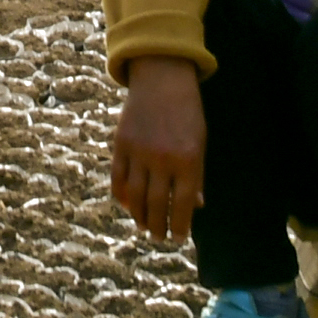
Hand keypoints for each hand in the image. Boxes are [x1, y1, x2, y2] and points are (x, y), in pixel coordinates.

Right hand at [109, 60, 205, 235]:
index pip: (182, 204)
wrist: (162, 79)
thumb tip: (196, 206)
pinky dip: (122, 196)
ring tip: (144, 227)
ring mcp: (139, 151)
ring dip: (139, 217)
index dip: (180, 226)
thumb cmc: (187, 113)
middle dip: (158, 226)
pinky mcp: (121, 144)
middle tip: (160, 237)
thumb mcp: (199, 142)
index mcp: (188, 159)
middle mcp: (162, 158)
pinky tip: (128, 205)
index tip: (179, 238)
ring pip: (135, 196)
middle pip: (156, 204)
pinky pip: (118, 178)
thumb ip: (197, 175)